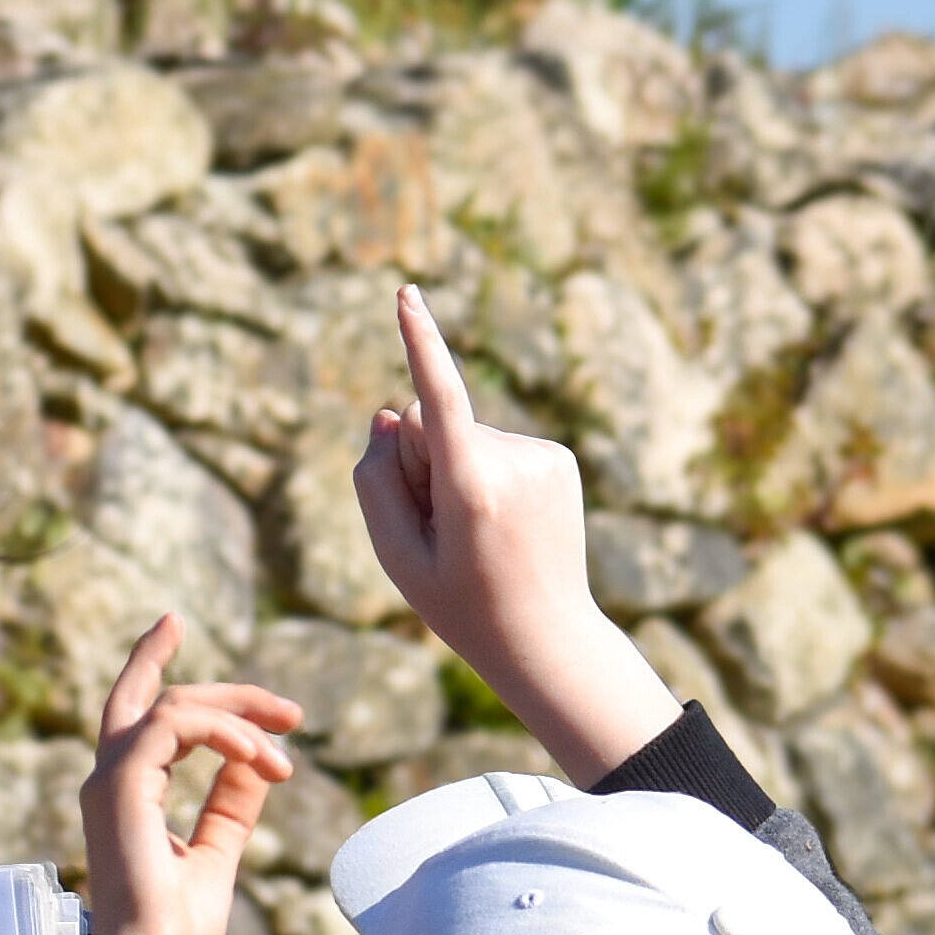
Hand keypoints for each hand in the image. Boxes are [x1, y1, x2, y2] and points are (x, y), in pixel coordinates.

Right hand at [72, 616, 295, 934]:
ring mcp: (111, 781)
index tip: (173, 624)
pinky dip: (224, 732)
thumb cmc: (178, 927)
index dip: (153, 662)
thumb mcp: (219, 851)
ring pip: (176, 706)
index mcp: (127, 792)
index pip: (141, 712)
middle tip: (290, 711)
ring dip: (240, 717)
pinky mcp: (122, 786)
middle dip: (228, 692)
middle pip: (162, 698)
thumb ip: (232, 804)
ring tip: (285, 751)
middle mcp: (111, 778)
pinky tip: (261, 758)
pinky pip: (175, 726)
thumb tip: (259, 762)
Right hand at [347, 284, 676, 777]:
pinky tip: (503, 524)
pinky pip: (495, 447)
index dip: (421, 344)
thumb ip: (375, 480)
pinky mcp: (559, 459)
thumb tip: (390, 413)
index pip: (439, 398)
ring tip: (478, 536)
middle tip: (441, 533)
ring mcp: (544, 458)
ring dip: (457, 476)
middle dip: (421, 465)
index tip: (406, 295)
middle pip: (431, 426)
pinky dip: (487, 477)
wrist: (547, 638)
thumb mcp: (396, 556)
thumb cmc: (461, 605)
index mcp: (473, 490)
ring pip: (465, 437)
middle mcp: (514, 463)